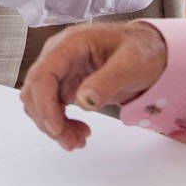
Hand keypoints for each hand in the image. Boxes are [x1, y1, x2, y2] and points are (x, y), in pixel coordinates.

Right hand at [17, 21, 167, 150]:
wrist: (150, 51)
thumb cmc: (142, 51)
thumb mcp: (132, 64)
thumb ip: (108, 81)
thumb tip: (85, 101)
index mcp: (71, 44)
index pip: (43, 73)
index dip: (44, 103)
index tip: (57, 128)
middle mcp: (58, 55)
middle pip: (35, 89)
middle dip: (48, 119)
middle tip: (72, 141)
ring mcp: (59, 70)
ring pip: (38, 101)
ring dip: (51, 124)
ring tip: (79, 140)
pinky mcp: (64, 85)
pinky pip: (50, 106)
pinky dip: (58, 123)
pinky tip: (77, 131)